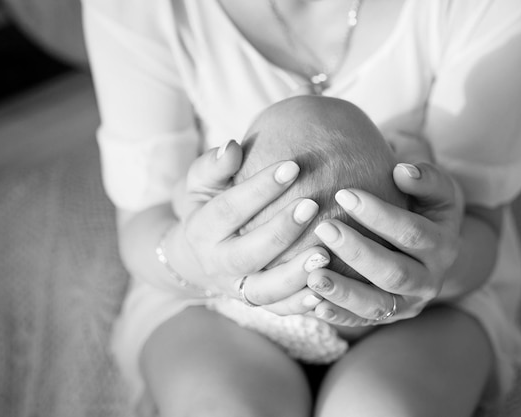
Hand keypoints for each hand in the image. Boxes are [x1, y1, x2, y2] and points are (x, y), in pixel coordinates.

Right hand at [167, 140, 329, 312]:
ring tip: (325, 254)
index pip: (229, 208)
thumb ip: (213, 166)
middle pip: (247, 253)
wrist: (195, 256)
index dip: (260, 188)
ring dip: (295, 275)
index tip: (293, 166)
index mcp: (201, 229)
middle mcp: (217, 264)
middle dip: (281, 230)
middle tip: (313, 205)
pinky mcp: (255, 304)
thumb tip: (231, 147)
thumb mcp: (200, 184)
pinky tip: (325, 291)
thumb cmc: (207, 207)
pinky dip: (301, 305)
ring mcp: (236, 288)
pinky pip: (279, 310)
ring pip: (264, 290)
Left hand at [306, 161, 463, 325]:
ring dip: (344, 292)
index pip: (411, 232)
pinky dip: (338, 315)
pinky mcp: (388, 318)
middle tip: (323, 228)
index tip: (343, 193)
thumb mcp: (437, 191)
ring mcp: (408, 305)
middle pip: (394, 272)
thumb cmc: (427, 210)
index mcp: (443, 246)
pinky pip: (361, 322)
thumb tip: (402, 171)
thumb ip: (426, 179)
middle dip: (357, 252)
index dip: (379, 215)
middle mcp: (429, 281)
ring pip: (377, 305)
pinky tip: (313, 304)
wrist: (434, 251)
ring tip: (311, 275)